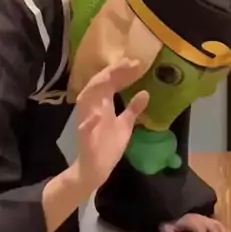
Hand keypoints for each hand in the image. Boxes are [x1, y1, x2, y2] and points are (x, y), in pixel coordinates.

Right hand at [75, 59, 148, 191]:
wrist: (96, 169)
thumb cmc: (108, 146)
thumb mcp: (125, 125)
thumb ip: (133, 109)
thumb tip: (145, 92)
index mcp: (102, 105)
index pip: (110, 83)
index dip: (121, 72)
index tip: (136, 63)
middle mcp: (93, 109)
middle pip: (99, 85)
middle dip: (112, 72)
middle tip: (130, 62)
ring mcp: (87, 122)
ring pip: (86, 99)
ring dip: (98, 86)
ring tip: (113, 74)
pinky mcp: (85, 139)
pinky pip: (84, 128)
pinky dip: (89, 121)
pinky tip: (97, 115)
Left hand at [159, 214, 230, 231]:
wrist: (169, 208)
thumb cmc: (167, 221)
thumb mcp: (165, 229)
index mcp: (191, 220)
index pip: (200, 230)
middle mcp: (200, 218)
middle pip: (213, 227)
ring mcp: (205, 218)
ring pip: (218, 225)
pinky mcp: (207, 219)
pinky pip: (219, 224)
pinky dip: (228, 230)